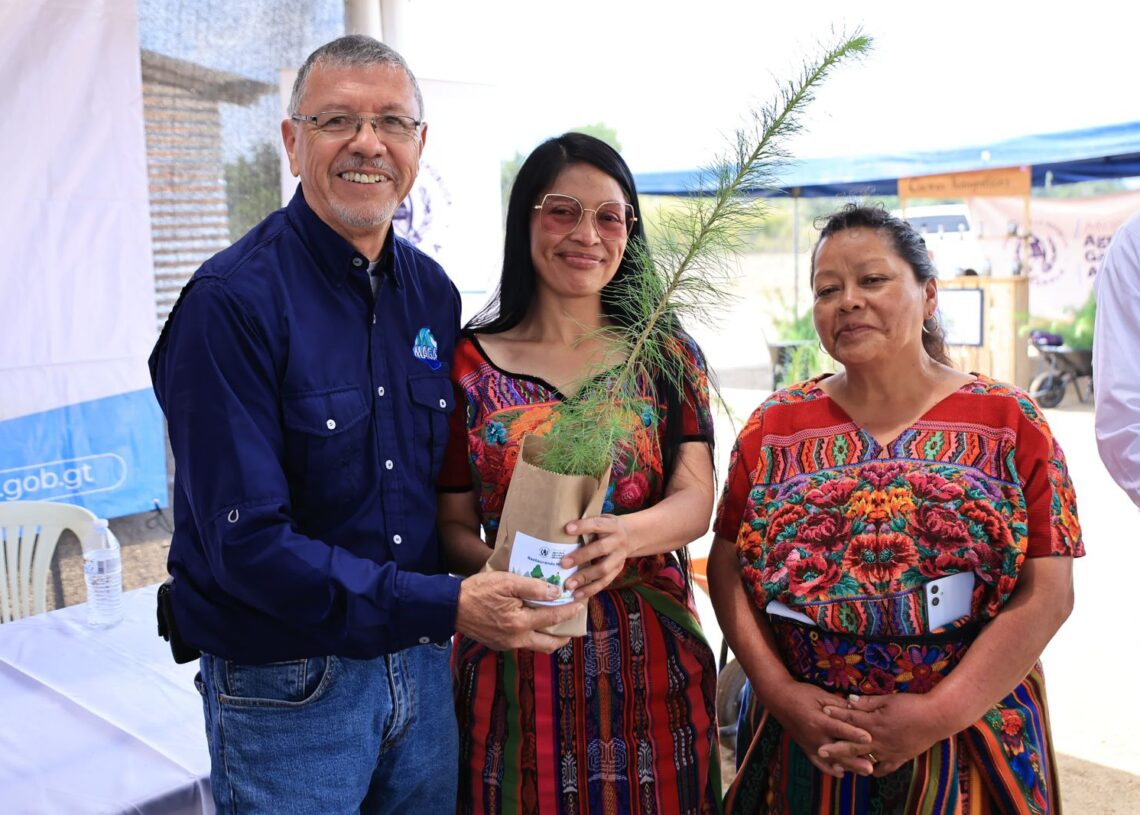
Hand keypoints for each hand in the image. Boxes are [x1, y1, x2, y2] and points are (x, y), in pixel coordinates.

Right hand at [455, 571, 581, 653]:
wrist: (450, 607)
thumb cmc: (478, 591)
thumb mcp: (506, 582)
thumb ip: (532, 588)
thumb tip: (554, 593)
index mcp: (520, 623)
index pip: (552, 619)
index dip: (569, 611)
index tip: (580, 605)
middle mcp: (515, 639)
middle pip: (548, 645)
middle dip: (564, 637)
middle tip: (573, 626)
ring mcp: (506, 644)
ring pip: (535, 646)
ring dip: (548, 638)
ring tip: (556, 626)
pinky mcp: (498, 644)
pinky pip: (521, 643)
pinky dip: (532, 635)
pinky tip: (532, 623)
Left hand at [561, 514, 631, 600]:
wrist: (630, 536)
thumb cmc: (606, 528)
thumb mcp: (601, 520)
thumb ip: (586, 525)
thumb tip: (558, 529)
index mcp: (611, 525)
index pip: (597, 524)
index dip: (583, 526)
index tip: (567, 529)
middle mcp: (617, 541)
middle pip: (601, 549)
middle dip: (581, 556)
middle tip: (563, 563)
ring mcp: (619, 558)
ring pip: (603, 569)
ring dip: (585, 577)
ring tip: (568, 585)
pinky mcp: (617, 571)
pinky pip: (604, 582)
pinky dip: (590, 590)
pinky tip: (576, 594)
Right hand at [766, 681, 875, 777]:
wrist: (779, 699)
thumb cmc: (801, 694)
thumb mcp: (820, 695)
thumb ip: (839, 705)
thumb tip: (858, 711)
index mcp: (818, 720)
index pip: (839, 729)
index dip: (854, 734)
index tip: (869, 738)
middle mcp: (814, 736)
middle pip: (838, 751)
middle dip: (854, 760)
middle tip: (870, 768)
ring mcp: (809, 745)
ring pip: (831, 760)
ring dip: (848, 767)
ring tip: (864, 772)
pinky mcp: (806, 748)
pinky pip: (818, 763)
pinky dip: (830, 770)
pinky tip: (842, 773)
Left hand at [821, 693, 950, 775]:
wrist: (937, 719)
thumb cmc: (913, 705)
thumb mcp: (889, 699)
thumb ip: (868, 702)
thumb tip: (849, 700)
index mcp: (875, 723)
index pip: (851, 718)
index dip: (836, 714)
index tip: (823, 712)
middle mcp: (879, 740)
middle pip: (852, 745)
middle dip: (835, 748)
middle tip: (820, 751)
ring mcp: (889, 752)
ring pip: (865, 760)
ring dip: (850, 762)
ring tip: (837, 765)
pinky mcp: (900, 758)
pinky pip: (884, 768)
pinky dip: (874, 770)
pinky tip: (866, 770)